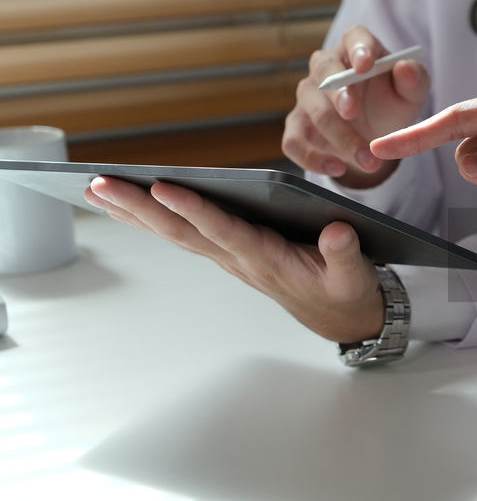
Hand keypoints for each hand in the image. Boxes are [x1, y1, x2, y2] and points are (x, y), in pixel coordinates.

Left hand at [85, 177, 384, 343]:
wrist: (340, 316)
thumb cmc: (344, 292)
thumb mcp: (355, 276)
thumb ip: (345, 254)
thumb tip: (337, 231)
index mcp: (268, 259)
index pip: (225, 231)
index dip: (195, 210)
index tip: (165, 188)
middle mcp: (240, 258)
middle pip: (182, 231)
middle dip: (140, 208)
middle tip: (102, 185)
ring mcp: (231, 256)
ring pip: (176, 232)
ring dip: (135, 212)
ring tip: (98, 189)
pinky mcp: (230, 252)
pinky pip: (184, 233)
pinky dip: (154, 218)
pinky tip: (130, 204)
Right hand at [283, 25, 430, 188]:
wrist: (376, 135)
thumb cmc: (392, 103)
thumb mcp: (411, 94)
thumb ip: (414, 80)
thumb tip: (406, 68)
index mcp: (357, 49)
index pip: (354, 38)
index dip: (358, 49)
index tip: (365, 65)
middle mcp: (326, 67)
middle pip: (325, 71)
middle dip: (338, 92)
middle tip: (352, 112)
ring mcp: (308, 96)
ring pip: (312, 110)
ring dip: (338, 136)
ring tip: (367, 160)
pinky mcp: (298, 126)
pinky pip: (293, 141)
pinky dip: (312, 158)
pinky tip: (337, 168)